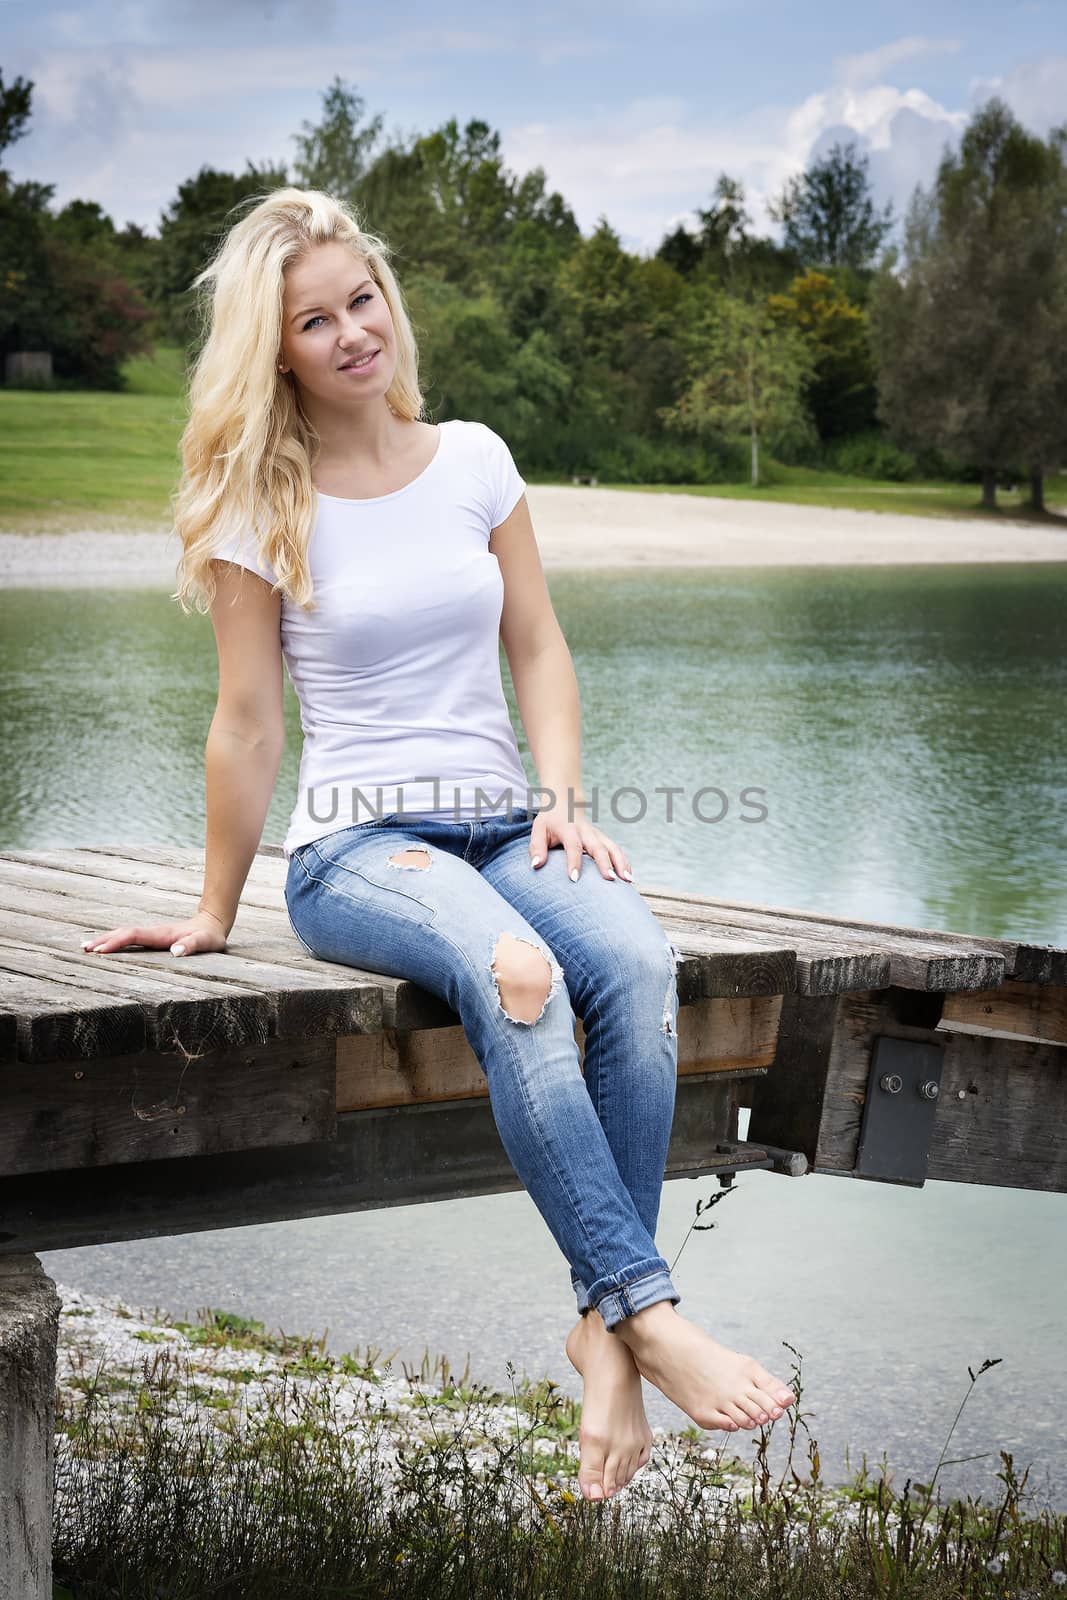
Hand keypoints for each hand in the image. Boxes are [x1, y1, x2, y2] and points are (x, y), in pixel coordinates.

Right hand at [81, 909, 229, 957]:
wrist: (212, 923)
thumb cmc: (210, 936)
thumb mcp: (206, 942)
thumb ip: (192, 945)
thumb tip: (175, 952)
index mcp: (162, 934)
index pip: (134, 936)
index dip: (117, 942)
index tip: (101, 951)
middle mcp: (154, 932)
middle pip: (124, 933)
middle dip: (104, 940)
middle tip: (84, 949)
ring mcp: (152, 934)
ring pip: (125, 934)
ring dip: (106, 940)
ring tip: (86, 947)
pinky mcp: (154, 937)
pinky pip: (131, 938)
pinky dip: (116, 941)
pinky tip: (107, 946)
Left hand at [529, 806, 632, 883]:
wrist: (564, 803)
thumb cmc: (549, 822)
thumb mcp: (538, 830)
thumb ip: (536, 848)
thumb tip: (535, 866)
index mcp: (568, 829)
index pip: (573, 846)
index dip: (574, 862)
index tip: (574, 879)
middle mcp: (586, 832)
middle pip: (598, 847)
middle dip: (605, 863)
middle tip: (610, 880)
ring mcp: (597, 835)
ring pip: (613, 847)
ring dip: (621, 863)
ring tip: (628, 881)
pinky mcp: (603, 839)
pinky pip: (617, 850)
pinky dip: (625, 863)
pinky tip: (629, 878)